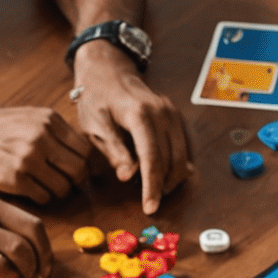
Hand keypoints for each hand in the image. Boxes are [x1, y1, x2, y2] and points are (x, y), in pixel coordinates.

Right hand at [0, 106, 91, 203]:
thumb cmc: (3, 128)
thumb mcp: (34, 118)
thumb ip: (59, 133)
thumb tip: (88, 157)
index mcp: (50, 121)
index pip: (86, 150)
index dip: (88, 166)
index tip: (82, 172)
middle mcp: (41, 137)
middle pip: (79, 170)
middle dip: (78, 182)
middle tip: (70, 184)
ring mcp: (28, 158)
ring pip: (63, 187)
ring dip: (60, 192)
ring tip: (49, 187)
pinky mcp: (15, 178)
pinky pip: (44, 197)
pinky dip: (43, 198)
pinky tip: (33, 190)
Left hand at [71, 41, 194, 213]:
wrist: (108, 69)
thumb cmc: (97, 96)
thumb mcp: (95, 124)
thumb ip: (113, 150)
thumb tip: (127, 176)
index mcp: (140, 114)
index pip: (152, 158)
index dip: (152, 186)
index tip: (150, 207)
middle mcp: (162, 113)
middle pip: (172, 160)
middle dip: (163, 186)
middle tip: (150, 203)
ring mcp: (172, 114)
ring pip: (182, 157)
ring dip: (171, 178)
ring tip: (154, 189)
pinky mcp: (175, 117)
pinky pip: (183, 148)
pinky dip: (175, 165)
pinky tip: (164, 176)